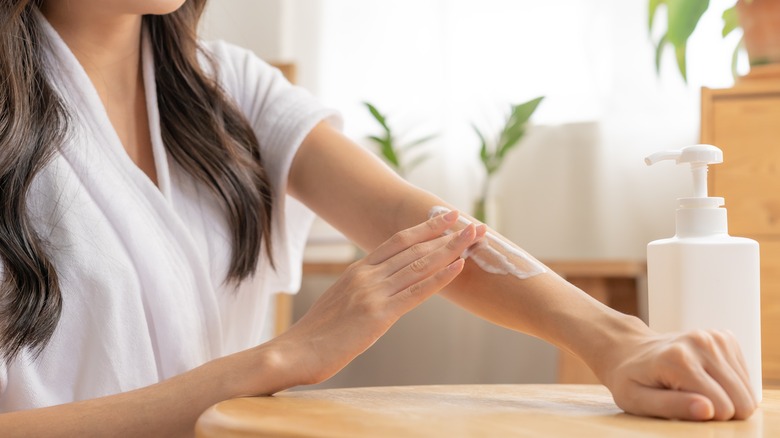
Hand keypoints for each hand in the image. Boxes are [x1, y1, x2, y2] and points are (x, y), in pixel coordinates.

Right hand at [269, 210, 485, 388]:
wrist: (293, 353)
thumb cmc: (315, 336)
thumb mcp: (340, 303)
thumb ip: (362, 292)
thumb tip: (382, 290)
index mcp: (357, 271)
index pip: (397, 242)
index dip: (424, 228)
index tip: (446, 218)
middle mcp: (366, 275)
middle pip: (413, 248)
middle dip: (446, 234)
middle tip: (472, 222)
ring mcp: (373, 293)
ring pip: (419, 264)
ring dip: (450, 249)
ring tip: (474, 236)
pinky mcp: (378, 315)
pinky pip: (416, 292)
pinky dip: (440, 277)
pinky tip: (458, 267)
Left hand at [602, 326, 757, 420]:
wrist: (628, 350)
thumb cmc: (631, 380)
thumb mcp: (638, 400)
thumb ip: (671, 407)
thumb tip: (707, 410)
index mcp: (679, 359)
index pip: (722, 408)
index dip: (705, 416)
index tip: (681, 405)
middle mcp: (701, 343)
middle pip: (741, 400)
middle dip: (720, 409)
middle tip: (688, 399)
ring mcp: (715, 337)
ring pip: (747, 391)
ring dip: (725, 396)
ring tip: (693, 387)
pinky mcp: (725, 338)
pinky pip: (745, 378)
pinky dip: (729, 384)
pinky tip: (704, 378)